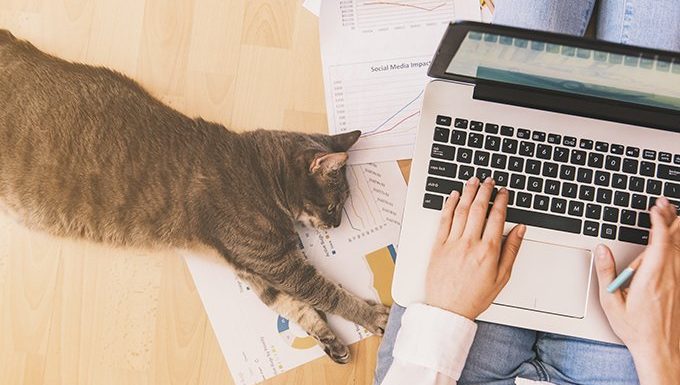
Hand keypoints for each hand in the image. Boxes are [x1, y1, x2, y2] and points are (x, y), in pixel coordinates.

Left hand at [425, 177, 525, 319]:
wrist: (448, 310)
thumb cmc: (475, 297)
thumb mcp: (502, 277)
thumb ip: (511, 250)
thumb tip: (520, 230)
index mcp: (488, 251)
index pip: (496, 217)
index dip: (501, 201)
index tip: (503, 192)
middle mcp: (469, 244)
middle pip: (478, 209)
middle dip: (484, 191)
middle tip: (488, 180)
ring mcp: (452, 243)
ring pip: (460, 211)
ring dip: (467, 193)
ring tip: (472, 181)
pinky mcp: (438, 246)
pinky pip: (444, 220)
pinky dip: (448, 205)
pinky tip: (453, 196)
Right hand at [594, 197, 679, 383]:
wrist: (662, 351)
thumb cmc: (636, 330)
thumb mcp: (611, 303)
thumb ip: (606, 273)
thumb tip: (601, 250)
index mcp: (652, 278)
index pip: (659, 242)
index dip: (659, 221)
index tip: (655, 207)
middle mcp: (670, 277)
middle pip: (675, 241)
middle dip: (671, 219)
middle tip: (666, 202)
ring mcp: (679, 282)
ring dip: (677, 230)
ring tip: (672, 215)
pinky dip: (678, 246)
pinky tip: (676, 242)